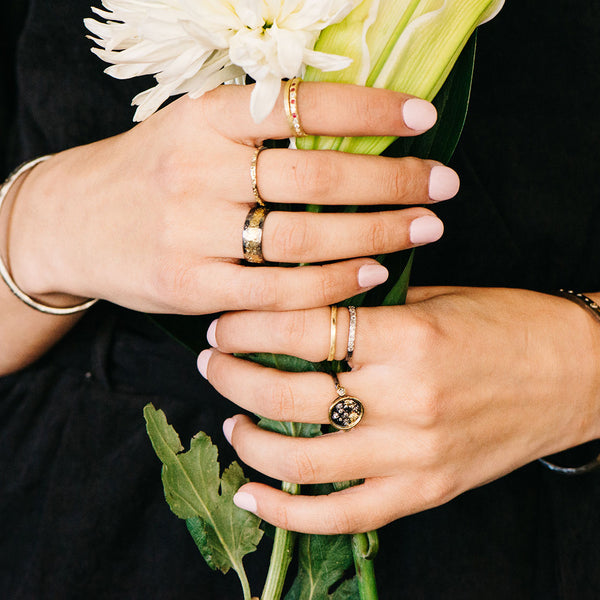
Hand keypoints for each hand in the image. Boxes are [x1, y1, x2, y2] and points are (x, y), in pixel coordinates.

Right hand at [7, 83, 457, 313]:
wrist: (74, 222)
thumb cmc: (149, 173)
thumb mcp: (192, 130)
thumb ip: (256, 130)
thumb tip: (348, 132)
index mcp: (204, 120)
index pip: (302, 104)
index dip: (371, 110)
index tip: (423, 118)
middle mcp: (199, 171)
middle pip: (317, 176)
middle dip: (393, 180)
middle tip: (444, 183)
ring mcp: (194, 233)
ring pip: (305, 237)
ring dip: (377, 232)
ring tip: (425, 227)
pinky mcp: (192, 287)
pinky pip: (278, 290)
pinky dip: (333, 284)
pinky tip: (374, 274)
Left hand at [198, 287, 599, 532]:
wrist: (577, 374)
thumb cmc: (509, 325)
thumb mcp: (437, 300)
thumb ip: (369, 309)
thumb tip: (301, 308)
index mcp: (408, 337)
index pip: (303, 327)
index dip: (251, 323)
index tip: (226, 322)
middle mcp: (406, 399)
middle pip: (290, 391)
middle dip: (234, 374)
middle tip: (214, 360)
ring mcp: (413, 454)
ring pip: (303, 459)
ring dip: (249, 439)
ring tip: (230, 415)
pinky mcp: (424, 490)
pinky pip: (342, 515)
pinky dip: (288, 512)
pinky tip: (252, 493)